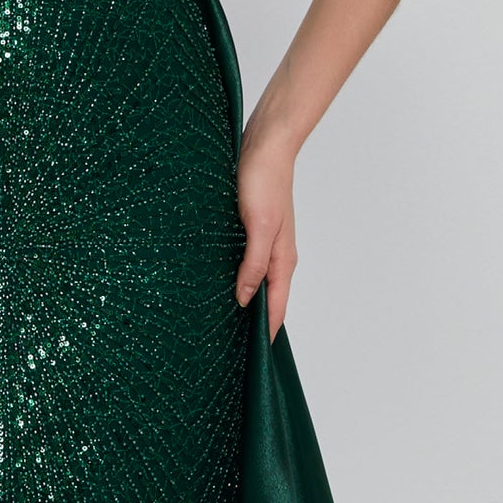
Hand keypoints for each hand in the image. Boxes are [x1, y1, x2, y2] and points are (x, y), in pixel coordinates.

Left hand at [235, 119, 298, 340]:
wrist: (265, 145)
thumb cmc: (264, 181)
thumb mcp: (259, 226)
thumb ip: (254, 264)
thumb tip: (245, 299)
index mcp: (283, 259)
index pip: (277, 307)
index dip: (265, 332)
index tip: (250, 357)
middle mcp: (276, 255)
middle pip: (269, 298)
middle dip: (254, 323)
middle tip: (231, 346)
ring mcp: (265, 243)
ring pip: (257, 281)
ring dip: (245, 300)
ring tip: (222, 322)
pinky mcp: (252, 230)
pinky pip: (247, 263)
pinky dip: (238, 278)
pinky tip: (219, 282)